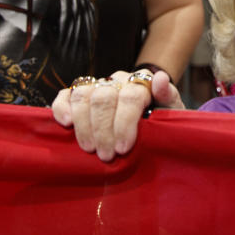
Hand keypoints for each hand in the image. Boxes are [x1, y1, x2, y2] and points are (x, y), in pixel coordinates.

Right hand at [52, 70, 184, 160]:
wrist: (150, 125)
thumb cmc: (161, 122)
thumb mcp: (172, 114)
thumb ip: (169, 97)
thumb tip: (161, 79)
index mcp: (141, 83)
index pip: (130, 96)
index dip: (125, 122)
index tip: (123, 148)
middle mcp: (118, 80)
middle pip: (104, 98)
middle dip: (103, 130)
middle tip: (106, 156)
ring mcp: (98, 85)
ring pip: (83, 95)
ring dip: (84, 124)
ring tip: (89, 149)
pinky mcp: (81, 94)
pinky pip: (66, 95)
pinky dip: (62, 108)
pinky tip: (66, 124)